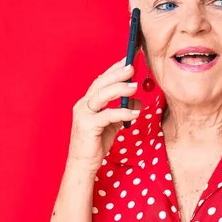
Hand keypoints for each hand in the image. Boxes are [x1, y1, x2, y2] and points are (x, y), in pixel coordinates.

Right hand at [67, 57, 140, 173]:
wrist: (83, 164)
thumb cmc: (96, 143)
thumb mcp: (113, 124)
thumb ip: (122, 110)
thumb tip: (138, 101)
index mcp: (88, 101)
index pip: (102, 79)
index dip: (115, 68)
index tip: (130, 57)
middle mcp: (83, 104)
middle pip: (101, 83)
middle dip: (117, 73)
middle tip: (133, 66)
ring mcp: (83, 114)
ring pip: (101, 95)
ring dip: (119, 89)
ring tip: (135, 87)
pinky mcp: (87, 126)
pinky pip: (107, 115)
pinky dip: (122, 113)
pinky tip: (135, 113)